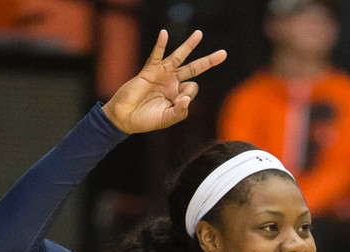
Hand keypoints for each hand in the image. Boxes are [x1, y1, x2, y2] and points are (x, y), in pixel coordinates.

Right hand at [102, 28, 226, 134]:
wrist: (125, 117)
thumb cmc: (145, 120)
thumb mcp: (166, 119)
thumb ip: (179, 112)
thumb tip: (186, 98)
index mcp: (178, 95)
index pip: (192, 89)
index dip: (187, 95)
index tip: (176, 102)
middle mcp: (172, 82)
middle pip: (194, 69)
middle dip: (208, 61)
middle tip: (223, 54)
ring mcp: (162, 74)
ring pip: (179, 57)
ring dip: (189, 45)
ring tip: (199, 34)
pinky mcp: (150, 71)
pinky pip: (156, 55)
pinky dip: (160, 45)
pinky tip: (164, 34)